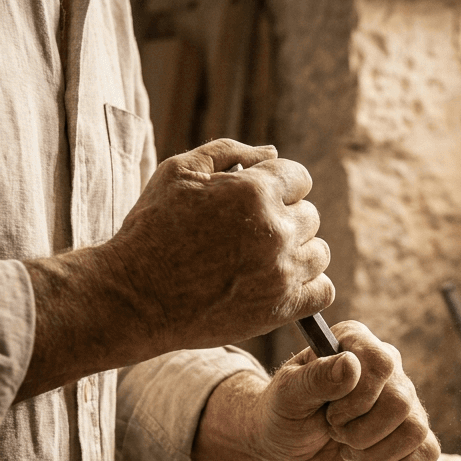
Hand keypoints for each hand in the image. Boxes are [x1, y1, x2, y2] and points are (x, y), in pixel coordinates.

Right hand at [108, 139, 332, 352]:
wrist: (137, 296)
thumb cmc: (152, 229)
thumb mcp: (179, 172)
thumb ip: (230, 152)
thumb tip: (271, 152)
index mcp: (254, 192)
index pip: (299, 177)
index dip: (279, 185)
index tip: (258, 200)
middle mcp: (275, 231)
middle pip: (310, 215)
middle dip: (285, 218)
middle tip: (249, 233)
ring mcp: (282, 272)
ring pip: (319, 253)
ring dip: (298, 252)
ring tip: (263, 259)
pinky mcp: (281, 308)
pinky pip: (323, 291)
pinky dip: (309, 286)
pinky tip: (281, 283)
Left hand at [191, 322, 440, 460]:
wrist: (288, 441)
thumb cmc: (284, 409)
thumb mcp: (287, 393)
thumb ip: (315, 377)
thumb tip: (351, 365)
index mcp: (355, 343)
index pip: (382, 364)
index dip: (359, 399)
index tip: (330, 414)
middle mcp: (386, 366)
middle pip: (401, 402)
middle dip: (361, 432)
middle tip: (335, 432)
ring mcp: (402, 400)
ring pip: (416, 430)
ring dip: (375, 453)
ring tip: (349, 449)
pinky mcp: (408, 432)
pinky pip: (428, 451)